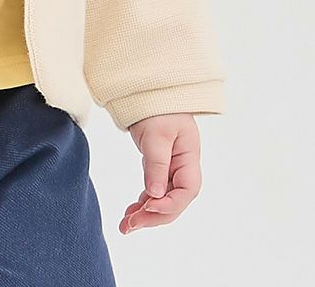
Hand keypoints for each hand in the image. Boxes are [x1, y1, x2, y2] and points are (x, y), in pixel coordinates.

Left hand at [118, 112, 200, 233]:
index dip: (170, 204)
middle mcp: (183, 166)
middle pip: (174, 200)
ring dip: (146, 214)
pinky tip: (130, 212)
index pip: (186, 190)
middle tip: (130, 226)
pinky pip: (153, 190)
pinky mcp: (158, 165)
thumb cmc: (157, 105)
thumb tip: (154, 195)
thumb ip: (156, 164)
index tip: (149, 207)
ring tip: (125, 226)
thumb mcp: (157, 134)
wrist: (147, 88)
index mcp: (189, 158)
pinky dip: (143, 202)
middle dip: (154, 216)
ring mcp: (171, 167)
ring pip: (162, 198)